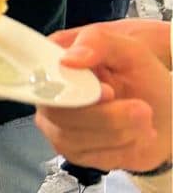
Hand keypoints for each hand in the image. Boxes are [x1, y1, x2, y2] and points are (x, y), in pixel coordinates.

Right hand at [35, 22, 171, 172]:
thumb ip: (98, 42)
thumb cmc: (142, 76)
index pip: (39, 77)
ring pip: (72, 138)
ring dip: (118, 132)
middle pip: (56, 113)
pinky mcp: (72, 150)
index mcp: (52, 61)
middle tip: (141, 109)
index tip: (108, 91)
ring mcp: (55, 124)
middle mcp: (46, 93)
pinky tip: (135, 135)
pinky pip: (89, 157)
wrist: (164, 111)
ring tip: (144, 120)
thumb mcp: (129, 50)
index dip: (70, 89)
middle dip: (105, 116)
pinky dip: (121, 149)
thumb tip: (67, 60)